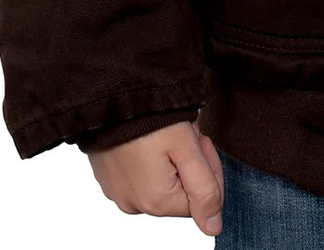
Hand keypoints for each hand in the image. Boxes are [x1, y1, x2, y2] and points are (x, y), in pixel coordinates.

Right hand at [88, 119, 223, 234]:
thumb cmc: (149, 117)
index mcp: (156, 202)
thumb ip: (205, 190)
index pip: (203, 198)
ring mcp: (118, 192)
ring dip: (171, 158)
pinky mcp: (109, 179)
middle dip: (189, 161)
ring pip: (162, 182)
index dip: (207, 166)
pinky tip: (148, 137)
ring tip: (164, 132)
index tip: (198, 140)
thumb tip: (214, 227)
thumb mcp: (187, 148)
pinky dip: (150, 158)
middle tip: (182, 133)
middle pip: (181, 191)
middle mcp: (134, 205)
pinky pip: (140, 175)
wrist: (110, 96)